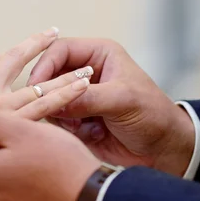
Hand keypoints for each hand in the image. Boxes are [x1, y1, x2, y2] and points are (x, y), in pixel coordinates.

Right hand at [0, 28, 94, 170]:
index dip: (6, 56)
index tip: (16, 49)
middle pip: (15, 60)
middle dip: (34, 46)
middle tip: (51, 32)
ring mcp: (3, 102)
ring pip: (40, 83)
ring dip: (63, 75)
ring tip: (83, 67)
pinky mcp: (16, 118)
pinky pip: (48, 104)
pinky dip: (66, 95)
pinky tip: (82, 87)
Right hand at [28, 38, 194, 175]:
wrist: (163, 150)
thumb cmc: (152, 115)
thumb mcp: (122, 101)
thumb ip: (88, 98)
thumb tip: (54, 100)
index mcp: (99, 54)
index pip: (60, 50)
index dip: (45, 66)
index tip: (36, 86)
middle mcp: (85, 72)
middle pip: (49, 75)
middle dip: (49, 94)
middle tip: (51, 112)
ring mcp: (79, 97)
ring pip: (49, 100)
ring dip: (60, 115)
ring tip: (81, 127)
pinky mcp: (76, 119)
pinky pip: (56, 121)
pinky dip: (67, 130)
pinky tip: (92, 135)